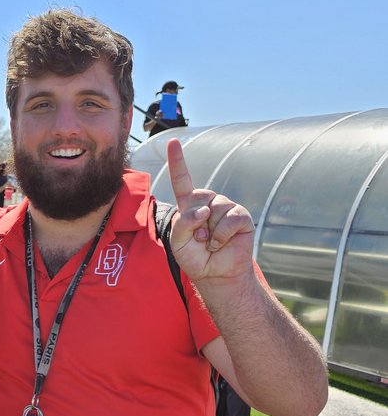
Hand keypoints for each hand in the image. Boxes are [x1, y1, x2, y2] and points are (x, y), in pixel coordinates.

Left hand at [166, 138, 253, 281]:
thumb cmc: (195, 257)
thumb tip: (204, 210)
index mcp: (189, 206)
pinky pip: (229, 219)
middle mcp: (208, 202)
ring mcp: (225, 207)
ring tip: (210, 242)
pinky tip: (220, 243)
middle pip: (197, 198)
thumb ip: (183, 224)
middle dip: (195, 222)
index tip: (173, 141)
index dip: (178, 161)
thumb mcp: (178, 242)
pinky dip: (222, 235)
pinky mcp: (241, 216)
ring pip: (214, 209)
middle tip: (199, 239)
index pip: (182, 181)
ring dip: (209, 232)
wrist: (216, 274)